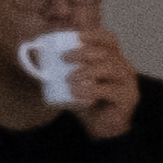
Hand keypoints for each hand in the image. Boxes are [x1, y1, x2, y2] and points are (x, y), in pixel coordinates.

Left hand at [62, 26, 142, 141]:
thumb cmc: (88, 101)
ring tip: (69, 79)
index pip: (109, 39)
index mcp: (113, 59)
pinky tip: (77, 93)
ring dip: (87, 71)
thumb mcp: (73, 81)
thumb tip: (34, 52)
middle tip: (64, 58)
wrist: (103, 128)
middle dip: (84, 52)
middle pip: (107, 52)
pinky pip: (110, 90)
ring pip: (110, 68)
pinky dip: (91, 90)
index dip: (93, 34)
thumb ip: (59, 68)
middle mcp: (124, 67)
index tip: (75, 37)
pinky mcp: (127, 97)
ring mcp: (128, 82)